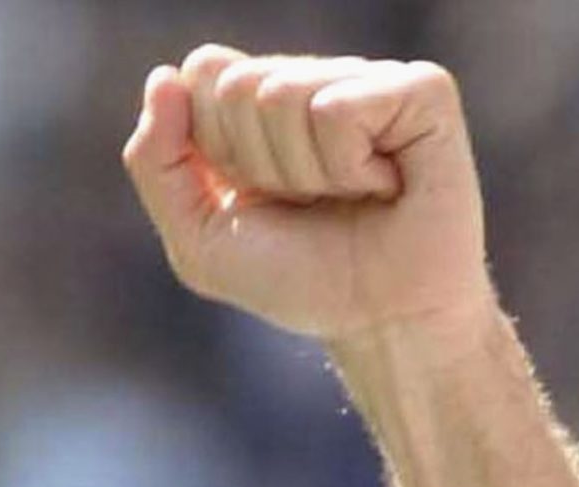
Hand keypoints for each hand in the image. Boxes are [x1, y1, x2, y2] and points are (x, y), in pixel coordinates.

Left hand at [122, 46, 497, 351]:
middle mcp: (316, 75)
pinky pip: (338, 110)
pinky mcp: (422, 88)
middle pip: (237, 84)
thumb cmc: (294, 277)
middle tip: (305, 203)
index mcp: (261, 97)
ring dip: (305, 173)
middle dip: (258, 165)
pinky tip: (384, 184)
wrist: (376, 320)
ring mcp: (370, 77)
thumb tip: (164, 76)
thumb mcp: (197, 237)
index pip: (203, 73)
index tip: (253, 194)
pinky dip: (348, 167)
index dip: (215, 148)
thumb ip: (156, 161)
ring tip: (348, 196)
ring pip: (283, 95)